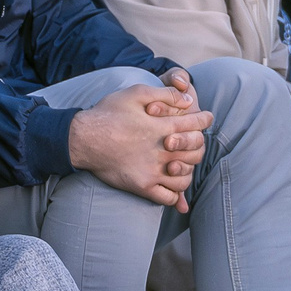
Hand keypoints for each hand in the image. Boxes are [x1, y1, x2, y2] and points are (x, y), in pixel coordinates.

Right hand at [69, 73, 210, 206]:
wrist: (83, 138)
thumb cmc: (107, 113)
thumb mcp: (136, 93)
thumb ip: (165, 94)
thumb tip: (188, 98)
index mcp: (163, 127)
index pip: (196, 125)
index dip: (204, 120)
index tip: (206, 118)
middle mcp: (162, 151)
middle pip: (196, 153)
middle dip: (199, 145)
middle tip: (195, 142)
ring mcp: (153, 171)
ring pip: (185, 178)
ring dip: (187, 171)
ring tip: (183, 164)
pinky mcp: (142, 186)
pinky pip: (168, 197)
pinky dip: (174, 194)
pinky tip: (170, 186)